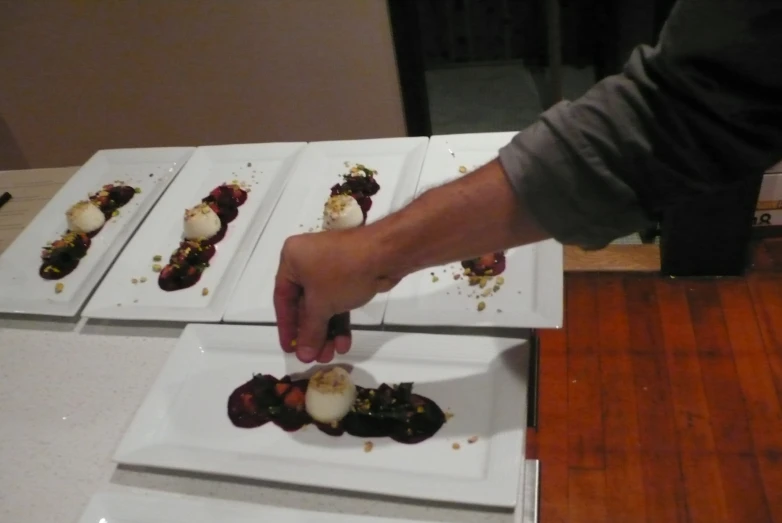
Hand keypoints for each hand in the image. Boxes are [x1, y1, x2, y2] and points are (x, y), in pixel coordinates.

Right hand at [273, 229, 398, 362]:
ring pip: (324, 305)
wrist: (384, 254)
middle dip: (311, 333)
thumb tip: (302, 355)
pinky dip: (340, 321)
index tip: (289, 348)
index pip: (282, 298)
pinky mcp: (348, 275)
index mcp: (291, 259)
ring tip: (329, 355)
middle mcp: (307, 261)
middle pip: (304, 304)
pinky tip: (343, 343)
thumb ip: (309, 331)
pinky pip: (338, 301)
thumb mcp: (321, 305)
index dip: (286, 326)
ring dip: (326, 331)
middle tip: (313, 357)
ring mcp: (330, 268)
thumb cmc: (342, 273)